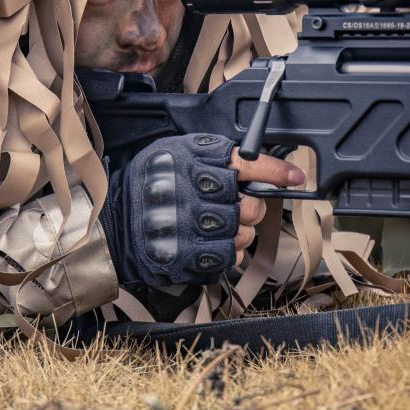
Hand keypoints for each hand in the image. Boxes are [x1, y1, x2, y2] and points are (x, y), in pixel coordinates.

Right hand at [102, 134, 304, 288]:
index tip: (297, 177)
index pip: (247, 163)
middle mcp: (194, 193)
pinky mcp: (188, 257)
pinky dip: (227, 252)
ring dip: (239, 232)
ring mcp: (191, 228)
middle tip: (239, 206)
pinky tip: (210, 242)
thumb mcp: (174, 151)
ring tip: (217, 225)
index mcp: (192, 161)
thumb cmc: (148, 185)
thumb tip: (254, 163)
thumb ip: (211, 155)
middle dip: (251, 208)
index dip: (276, 170)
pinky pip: (228, 257)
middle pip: (250, 205)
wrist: (112, 221)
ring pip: (243, 234)